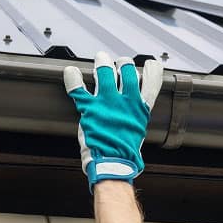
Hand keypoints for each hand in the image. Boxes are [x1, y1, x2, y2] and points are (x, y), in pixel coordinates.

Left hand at [63, 52, 162, 191]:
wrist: (113, 164)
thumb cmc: (125, 153)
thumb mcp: (138, 132)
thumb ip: (135, 117)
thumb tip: (136, 113)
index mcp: (140, 109)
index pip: (151, 82)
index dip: (151, 70)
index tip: (151, 64)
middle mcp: (125, 102)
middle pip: (127, 71)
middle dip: (123, 63)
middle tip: (118, 62)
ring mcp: (107, 103)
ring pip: (105, 73)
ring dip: (102, 63)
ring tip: (101, 58)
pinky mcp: (89, 109)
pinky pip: (79, 89)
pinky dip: (73, 78)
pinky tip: (71, 71)